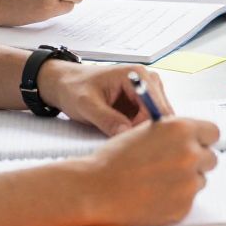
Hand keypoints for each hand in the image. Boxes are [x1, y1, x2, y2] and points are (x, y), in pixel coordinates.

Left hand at [38, 61, 173, 135]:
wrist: (65, 83)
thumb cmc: (74, 88)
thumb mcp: (87, 105)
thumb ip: (107, 119)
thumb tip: (127, 133)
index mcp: (137, 75)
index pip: (156, 105)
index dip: (150, 127)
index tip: (140, 147)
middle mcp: (147, 81)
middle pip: (160, 114)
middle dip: (148, 132)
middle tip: (131, 150)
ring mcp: (146, 92)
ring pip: (155, 121)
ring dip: (143, 134)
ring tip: (125, 145)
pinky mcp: (141, 103)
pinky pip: (147, 122)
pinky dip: (138, 133)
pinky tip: (125, 140)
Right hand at [84, 117, 220, 225]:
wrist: (94, 190)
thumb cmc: (113, 159)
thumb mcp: (145, 131)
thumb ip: (173, 133)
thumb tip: (192, 137)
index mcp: (181, 130)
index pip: (213, 132)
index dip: (203, 139)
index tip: (196, 144)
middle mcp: (190, 154)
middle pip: (211, 158)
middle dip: (196, 161)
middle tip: (174, 166)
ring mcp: (188, 183)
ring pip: (199, 181)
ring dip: (185, 181)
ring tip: (155, 182)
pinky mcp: (182, 207)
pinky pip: (187, 201)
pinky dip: (174, 200)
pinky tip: (152, 196)